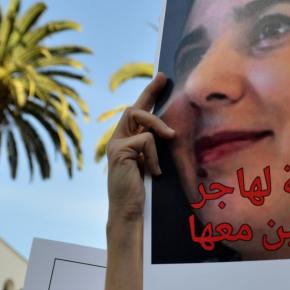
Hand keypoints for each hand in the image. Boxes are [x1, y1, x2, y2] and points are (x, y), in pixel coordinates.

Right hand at [106, 73, 175, 222]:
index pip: (137, 113)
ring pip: (140, 117)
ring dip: (158, 126)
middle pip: (134, 107)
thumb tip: (173, 132)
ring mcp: (115, 144)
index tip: (161, 79)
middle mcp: (117, 139)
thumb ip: (155, 147)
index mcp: (126, 140)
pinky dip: (154, 156)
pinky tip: (153, 172)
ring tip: (171, 138)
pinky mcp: (119, 151)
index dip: (148, 94)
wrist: (129, 211)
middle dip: (150, 91)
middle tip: (164, 78)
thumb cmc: (143, 192)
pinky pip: (145, 140)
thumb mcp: (152, 163)